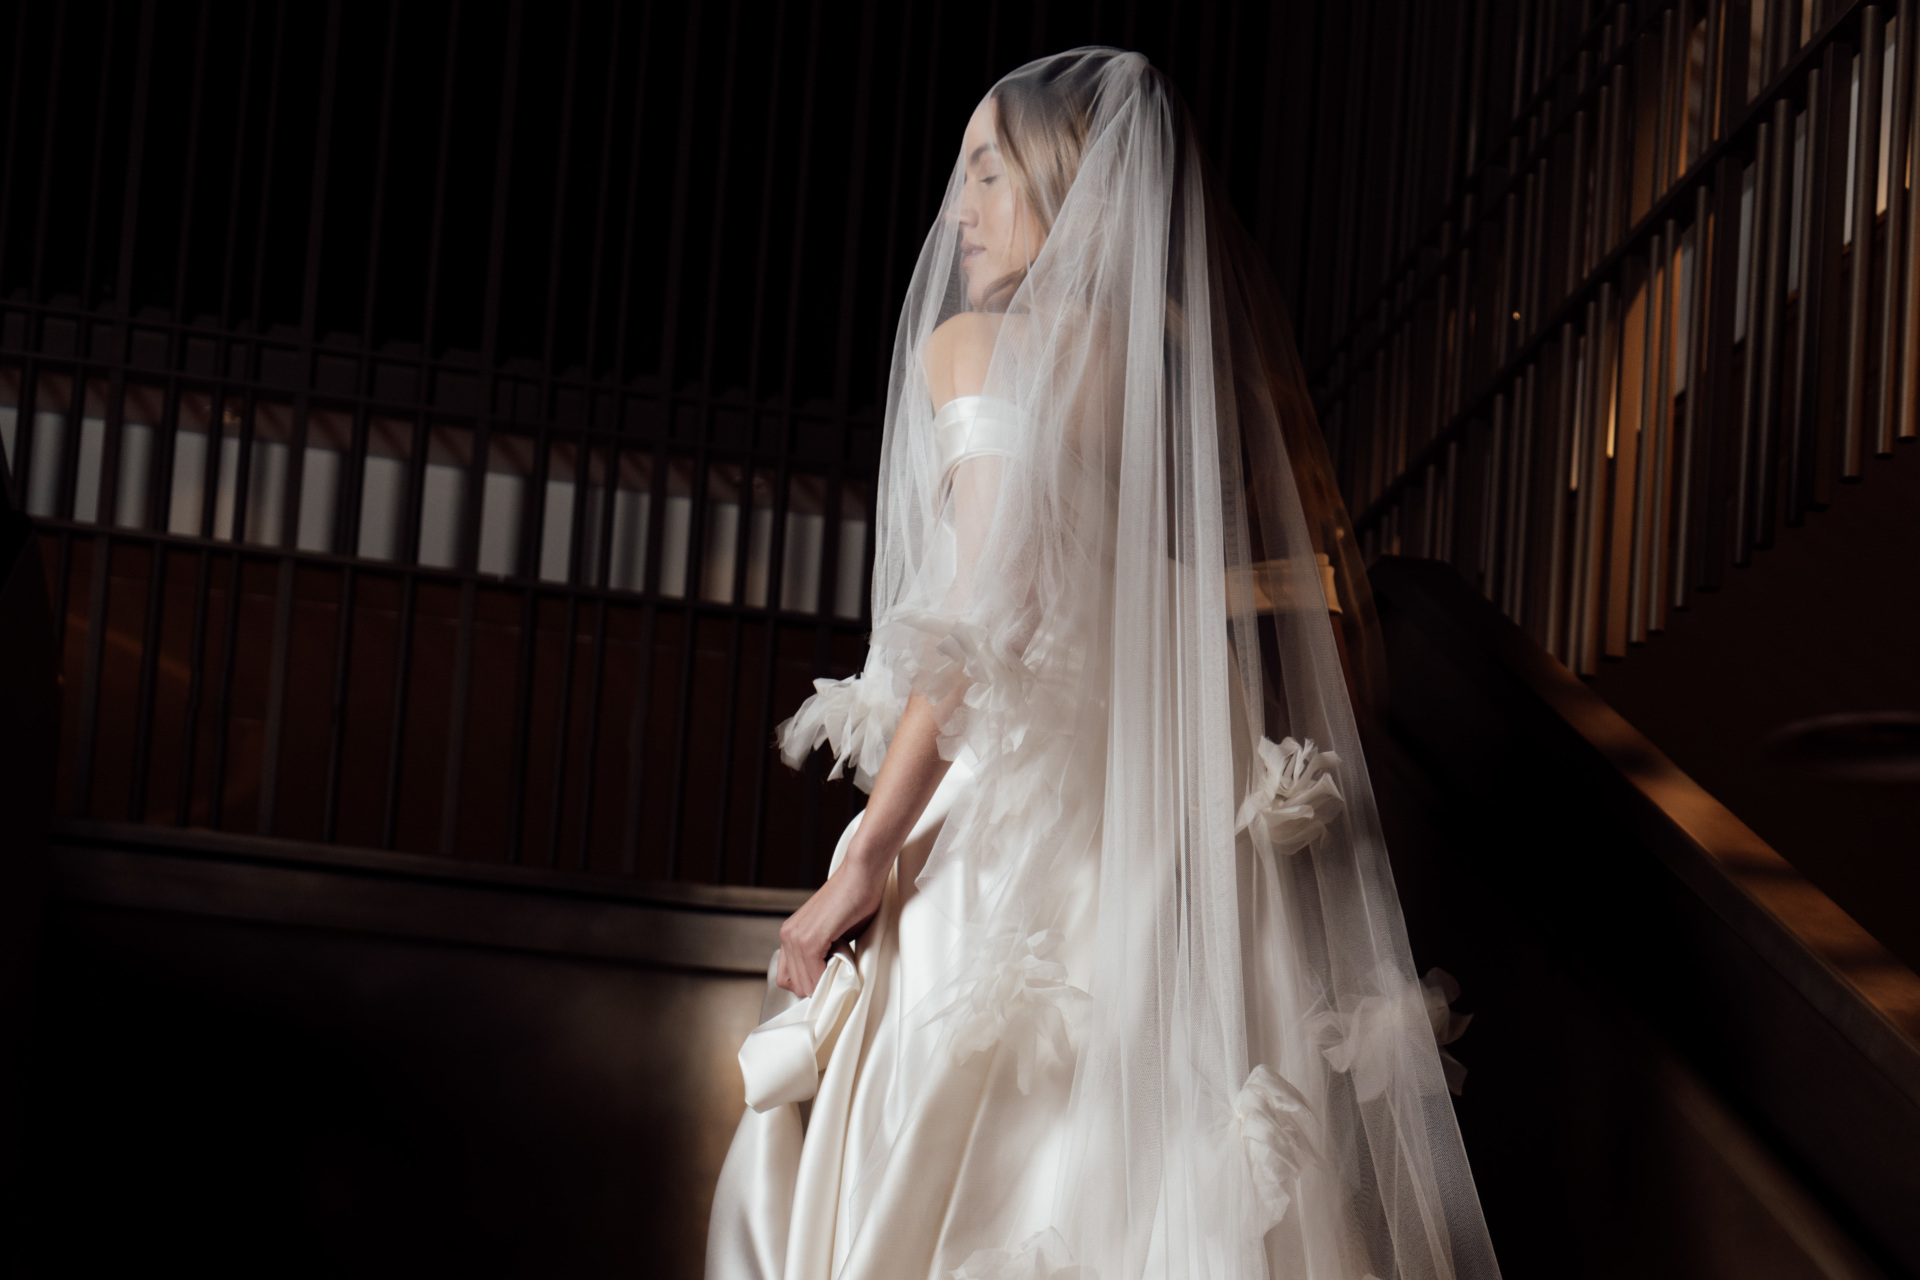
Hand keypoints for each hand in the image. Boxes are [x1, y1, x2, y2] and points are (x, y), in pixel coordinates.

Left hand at [776, 849, 890, 997]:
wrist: (861, 873)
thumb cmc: (854, 899)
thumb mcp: (833, 933)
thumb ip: (824, 954)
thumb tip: (827, 979)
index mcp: (790, 934)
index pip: (789, 978)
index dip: (810, 984)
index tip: (829, 983)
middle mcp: (787, 935)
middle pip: (795, 985)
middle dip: (818, 988)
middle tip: (839, 978)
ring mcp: (796, 937)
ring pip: (804, 984)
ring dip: (824, 986)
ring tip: (843, 970)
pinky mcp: (810, 939)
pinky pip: (814, 974)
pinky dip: (827, 980)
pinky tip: (842, 969)